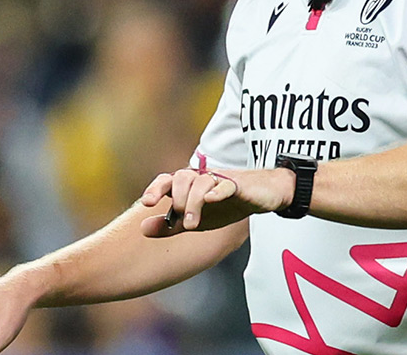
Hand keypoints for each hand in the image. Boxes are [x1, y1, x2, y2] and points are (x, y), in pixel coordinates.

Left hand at [139, 166, 292, 236]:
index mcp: (190, 186)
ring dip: (192, 204)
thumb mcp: (196, 220)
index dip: (156, 189)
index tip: (148, 203)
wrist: (264, 196)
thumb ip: (169, 225)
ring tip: (192, 225)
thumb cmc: (228, 206)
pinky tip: (210, 200)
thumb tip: (142, 228)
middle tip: (183, 223)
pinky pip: (225, 185)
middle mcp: (202, 179)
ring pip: (200, 182)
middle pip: (181, 178)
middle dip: (177, 201)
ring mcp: (220, 180)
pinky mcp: (239, 185)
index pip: (168, 180)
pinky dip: (216, 191)